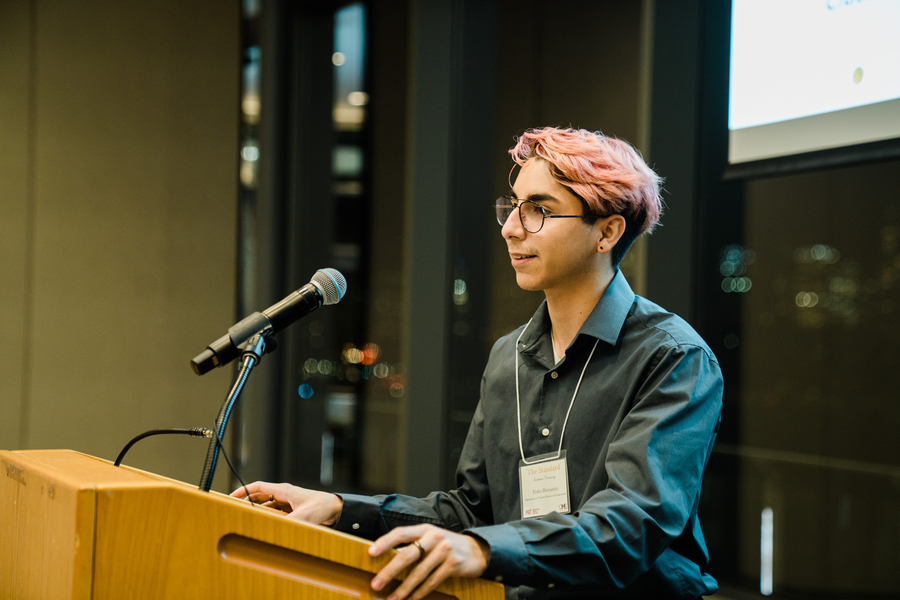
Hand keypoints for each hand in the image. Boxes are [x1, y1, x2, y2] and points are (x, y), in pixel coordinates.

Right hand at [230, 481, 342, 525]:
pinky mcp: (293, 510)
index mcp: (284, 490)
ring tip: (248, 521)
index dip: (243, 491)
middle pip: (260, 496)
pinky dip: (270, 519)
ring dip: (259, 513)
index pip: (258, 487)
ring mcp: (288, 502)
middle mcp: (284, 495)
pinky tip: (266, 527)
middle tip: (236, 511)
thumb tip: (274, 532)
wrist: (336, 509)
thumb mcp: (303, 516)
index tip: (231, 497)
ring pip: (268, 506)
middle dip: (248, 503)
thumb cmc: (322, 506)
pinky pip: (276, 513)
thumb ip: (288, 524)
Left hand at [368, 524, 490, 599]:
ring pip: (418, 573)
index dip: (384, 542)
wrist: (477, 550)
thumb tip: (389, 557)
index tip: (370, 553)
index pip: (400, 533)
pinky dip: (419, 593)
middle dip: (389, 572)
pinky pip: (432, 582)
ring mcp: (444, 550)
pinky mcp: (453, 565)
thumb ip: (413, 546)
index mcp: (425, 529)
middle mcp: (434, 537)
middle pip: (407, 555)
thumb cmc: (447, 545)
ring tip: (392, 599)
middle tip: (376, 584)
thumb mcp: (431, 539)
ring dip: (403, 589)